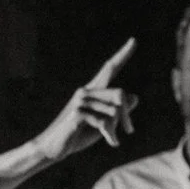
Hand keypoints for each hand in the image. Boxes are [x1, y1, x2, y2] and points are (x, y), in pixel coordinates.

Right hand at [29, 39, 136, 165]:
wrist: (54, 148)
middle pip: (119, 94)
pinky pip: (104, 121)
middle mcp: (87, 91)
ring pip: (114, 110)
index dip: (123, 55)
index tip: (134, 40)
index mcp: (93, 91)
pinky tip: (109, 140)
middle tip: (130, 131)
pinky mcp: (77, 112)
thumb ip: (118, 112)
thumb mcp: (103, 124)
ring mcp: (80, 100)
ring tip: (112, 139)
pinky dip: (109, 133)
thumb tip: (135, 97)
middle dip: (126, 116)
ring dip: (116, 129)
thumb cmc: (79, 135)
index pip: (110, 69)